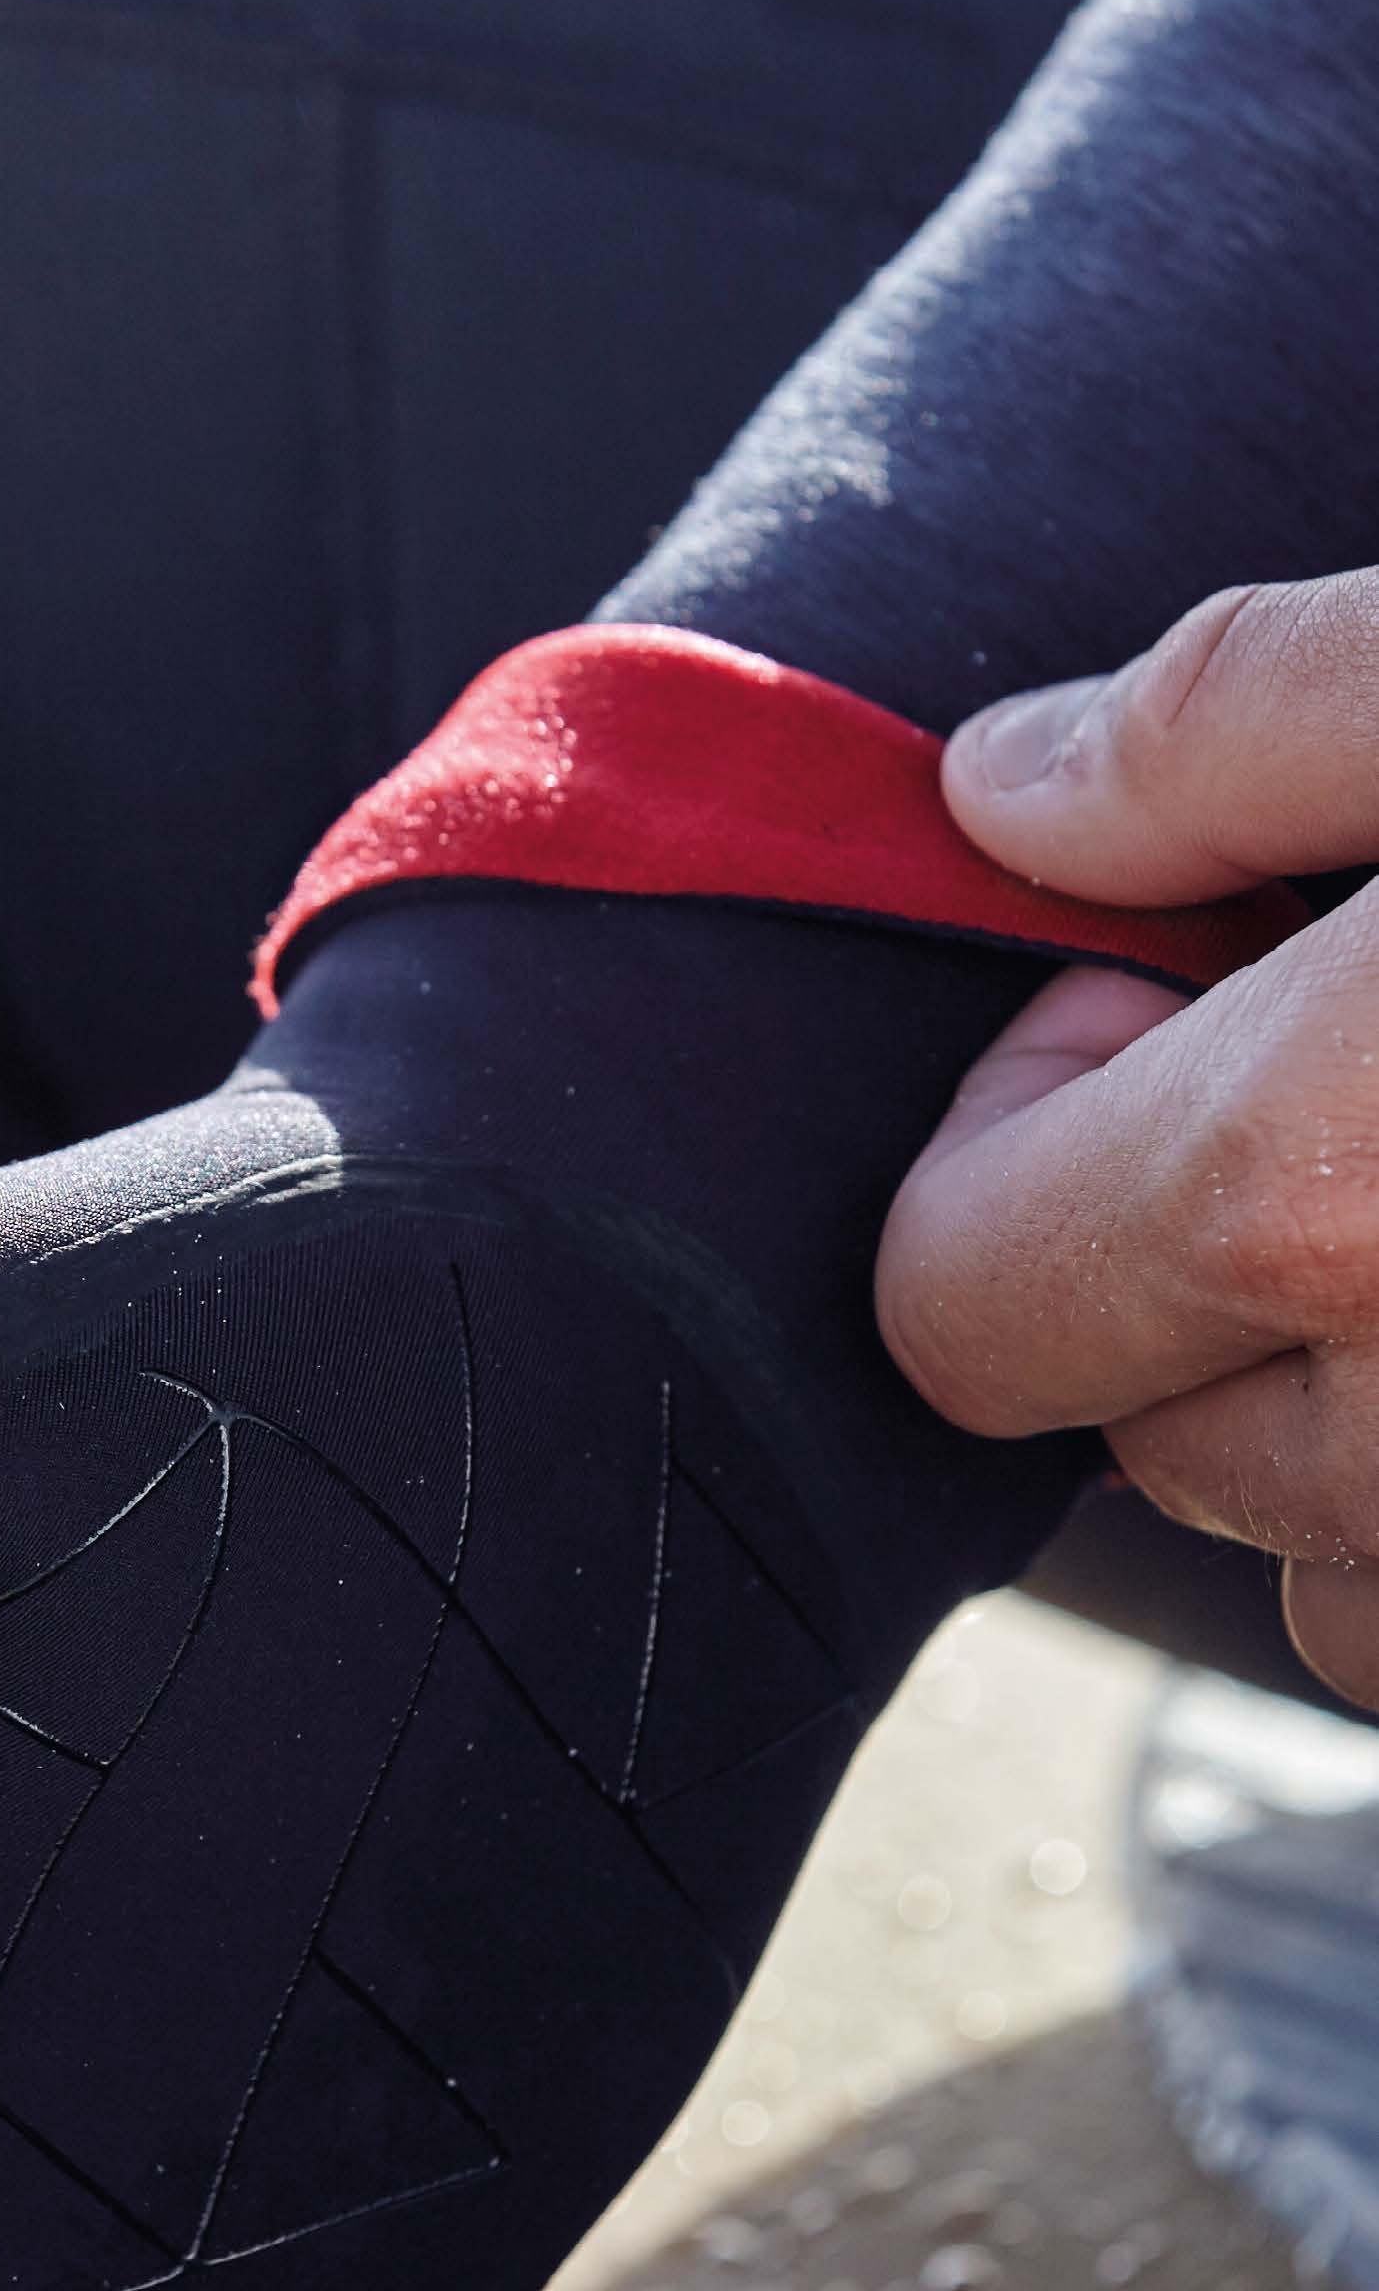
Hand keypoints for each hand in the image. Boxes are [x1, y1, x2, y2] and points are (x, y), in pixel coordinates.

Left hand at [878, 571, 1378, 1706]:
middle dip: (1191, 1276)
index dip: (1017, 1148)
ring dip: (1350, 1416)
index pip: (952, 1306)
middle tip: (1359, 1079)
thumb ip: (1249, 718)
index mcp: (1333, 1193)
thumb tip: (1003, 787)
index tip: (1159, 1010)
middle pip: (1140, 1438)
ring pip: (1333, 1572)